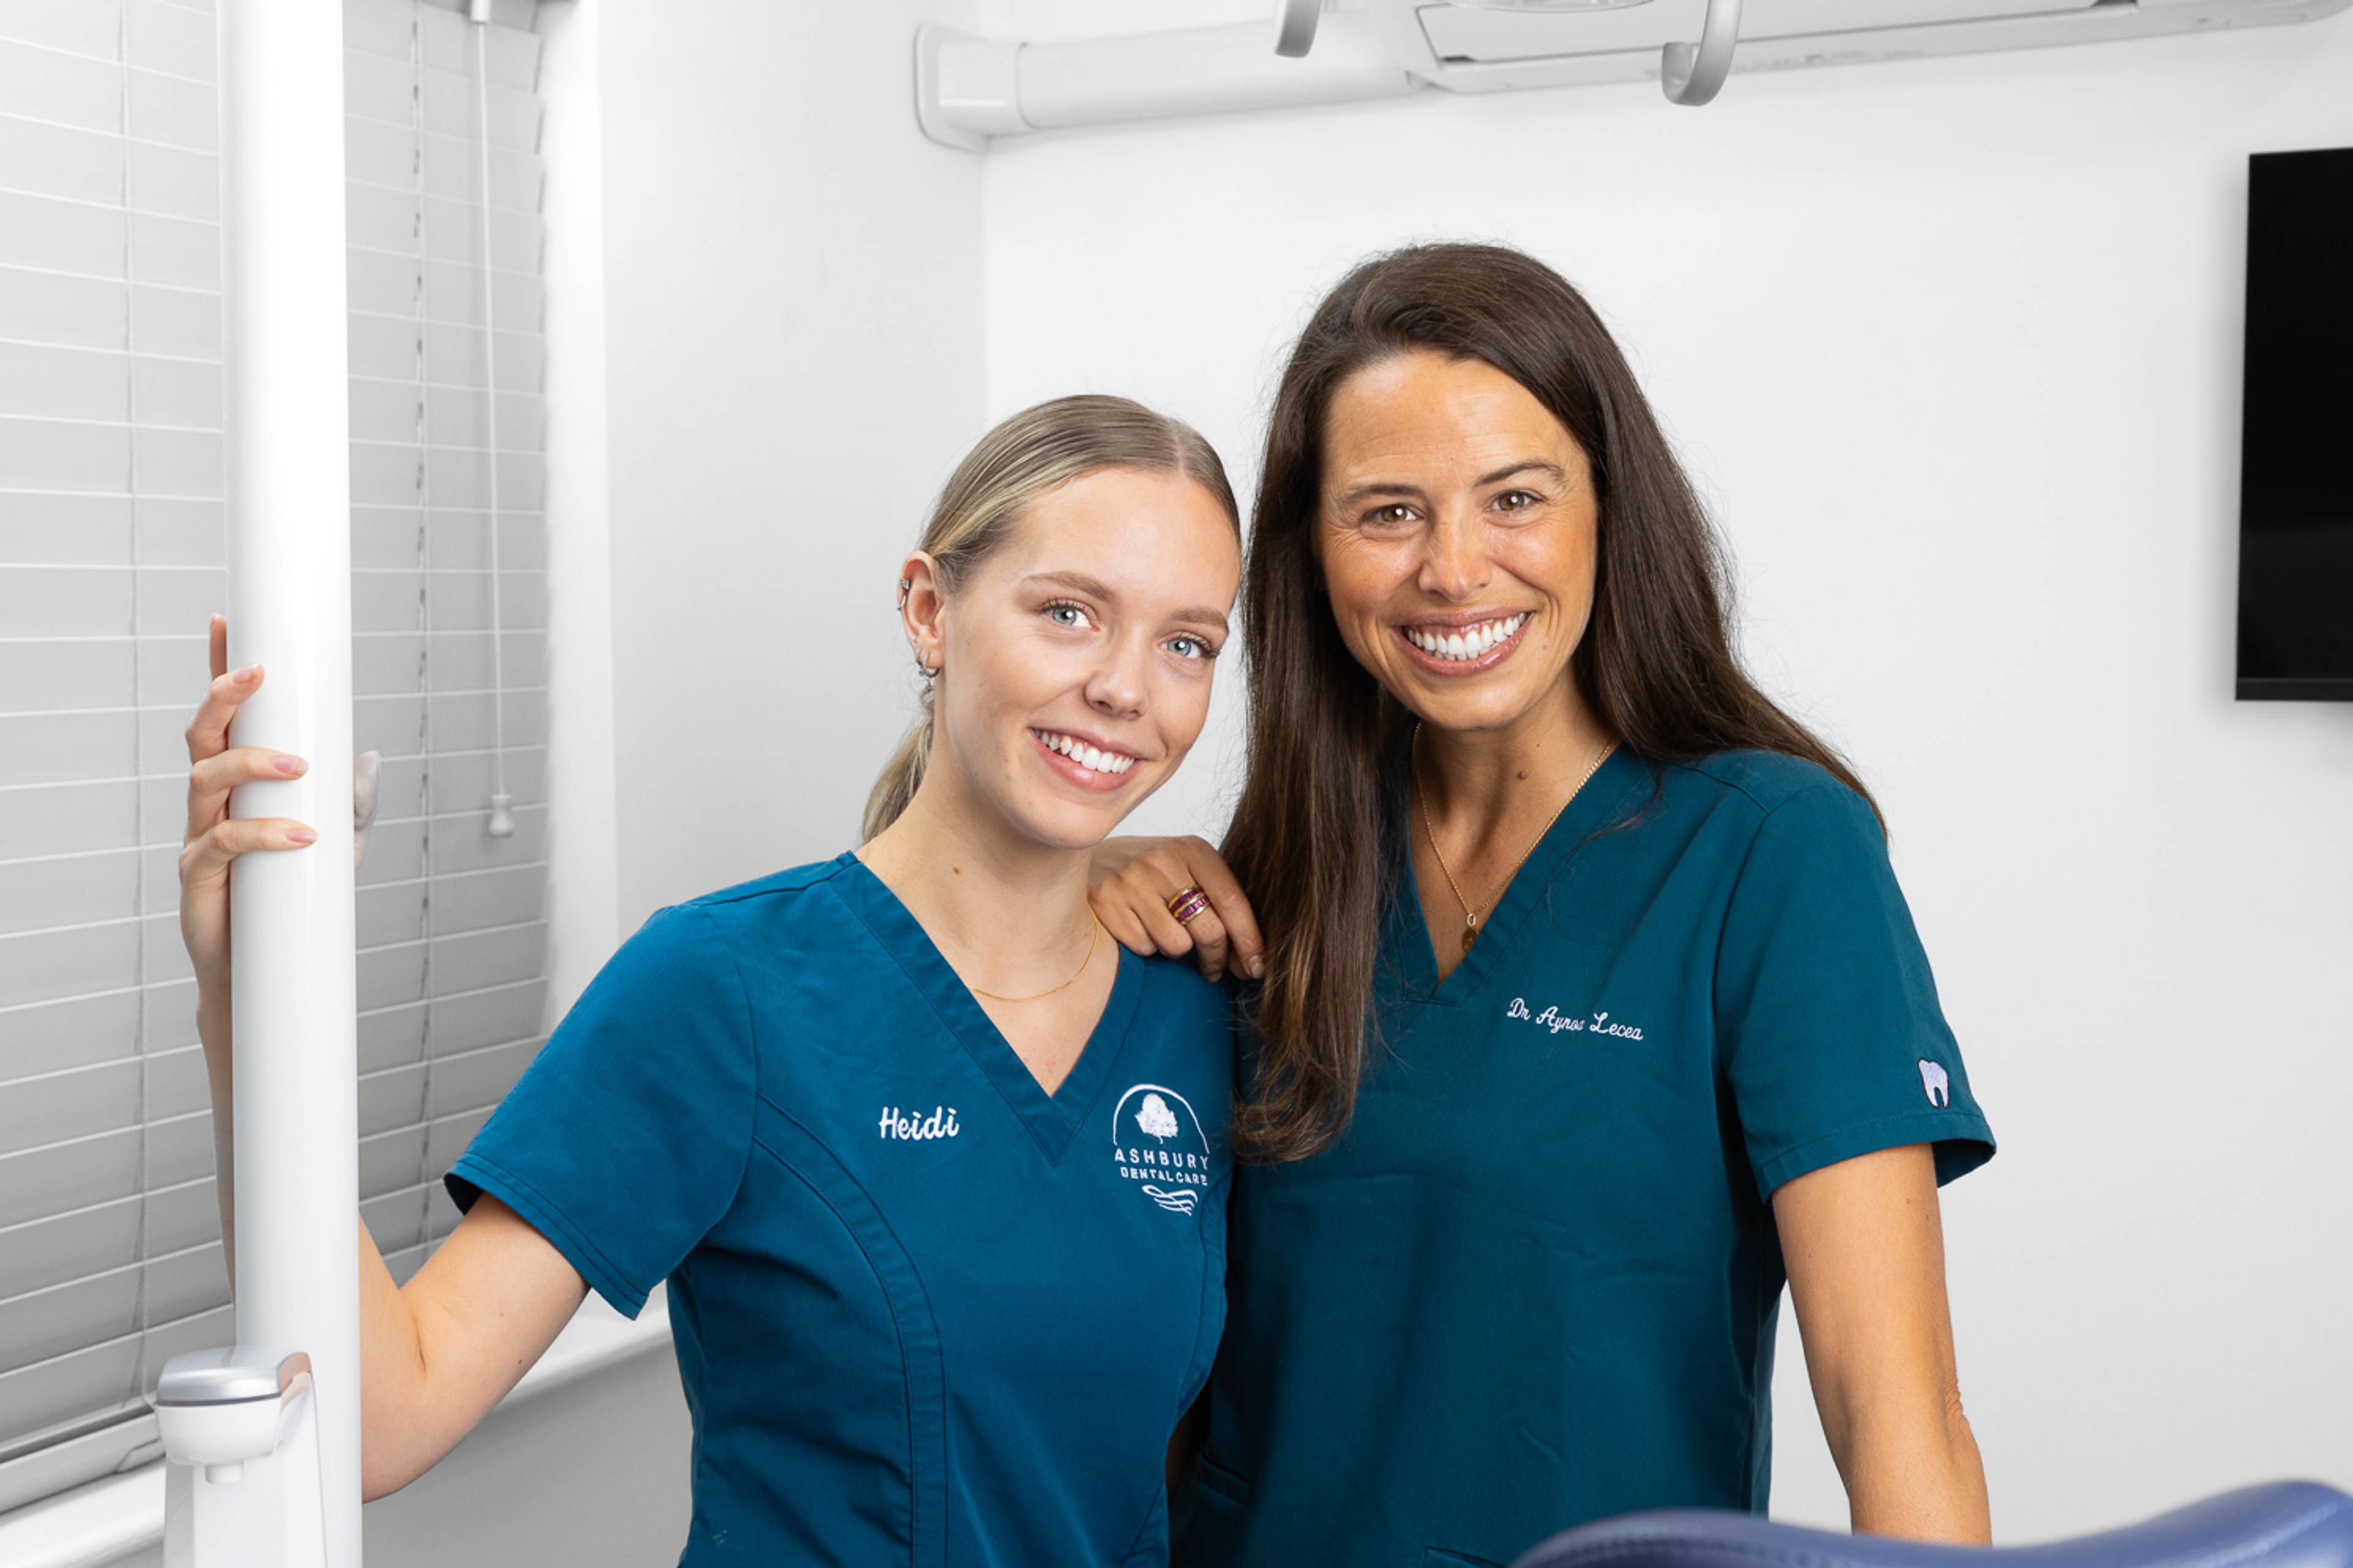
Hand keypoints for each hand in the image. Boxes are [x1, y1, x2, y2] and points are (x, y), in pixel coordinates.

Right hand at [178, 615, 381, 1005]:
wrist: (263, 970)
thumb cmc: (291, 899)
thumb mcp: (338, 843)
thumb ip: (351, 799)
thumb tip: (369, 754)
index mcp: (238, 784)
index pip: (227, 719)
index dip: (221, 672)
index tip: (225, 624)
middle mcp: (211, 803)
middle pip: (203, 736)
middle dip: (224, 698)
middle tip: (257, 674)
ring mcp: (199, 835)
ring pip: (205, 779)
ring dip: (253, 763)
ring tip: (300, 767)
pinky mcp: (197, 876)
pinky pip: (222, 842)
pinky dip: (264, 833)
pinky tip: (302, 835)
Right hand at [1086, 835, 1262, 983]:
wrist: (1084, 854)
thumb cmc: (1149, 870)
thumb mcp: (1185, 867)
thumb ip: (1217, 897)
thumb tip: (1251, 956)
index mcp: (1191, 849)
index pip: (1233, 901)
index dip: (1250, 941)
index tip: (1257, 967)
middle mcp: (1162, 862)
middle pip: (1209, 931)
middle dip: (1217, 959)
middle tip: (1215, 969)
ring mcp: (1131, 882)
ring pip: (1177, 945)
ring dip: (1177, 951)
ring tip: (1165, 934)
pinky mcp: (1105, 903)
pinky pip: (1144, 948)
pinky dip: (1146, 947)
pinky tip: (1138, 928)